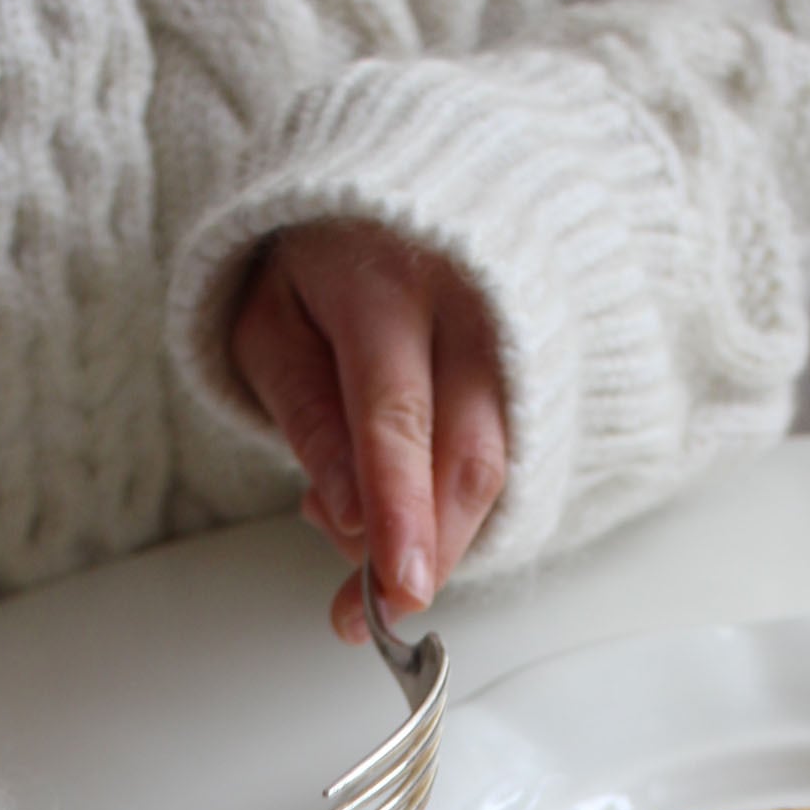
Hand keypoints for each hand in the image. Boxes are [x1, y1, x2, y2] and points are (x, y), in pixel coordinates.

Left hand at [230, 220, 506, 641]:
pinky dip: (464, 512)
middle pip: (469, 455)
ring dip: (447, 541)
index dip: (401, 509)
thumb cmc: (317, 267)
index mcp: (386, 282)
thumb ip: (309, 422)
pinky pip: (513, 462)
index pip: (397, 416)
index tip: (399, 586)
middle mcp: (472, 305)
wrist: (384, 200)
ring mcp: (518, 336)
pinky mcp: (537, 372)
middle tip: (380, 609)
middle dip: (432, 549)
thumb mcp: (272, 329)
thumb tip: (350, 519)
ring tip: (375, 567)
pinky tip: (412, 522)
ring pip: (503, 468)